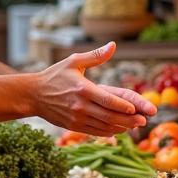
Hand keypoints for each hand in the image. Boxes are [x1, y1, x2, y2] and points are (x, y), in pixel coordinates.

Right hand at [32, 42, 154, 136]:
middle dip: (128, 120)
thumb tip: (113, 45)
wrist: (33, 95)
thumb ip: (95, 56)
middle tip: (144, 121)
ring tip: (135, 126)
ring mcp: (77, 118)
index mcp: (82, 88)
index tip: (136, 109)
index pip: (107, 100)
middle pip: (109, 116)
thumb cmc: (55, 76)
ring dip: (121, 127)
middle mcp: (80, 105)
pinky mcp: (74, 126)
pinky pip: (95, 131)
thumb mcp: (73, 61)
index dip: (123, 106)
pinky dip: (109, 132)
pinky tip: (119, 129)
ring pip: (104, 126)